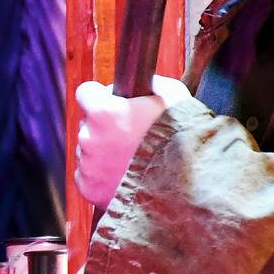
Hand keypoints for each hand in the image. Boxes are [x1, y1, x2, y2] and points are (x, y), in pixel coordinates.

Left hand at [75, 75, 189, 207]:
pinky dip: (102, 177)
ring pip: (88, 151)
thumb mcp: (176, 98)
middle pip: (88, 124)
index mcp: (104, 111)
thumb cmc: (183, 140)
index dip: (102, 96)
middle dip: (105, 129)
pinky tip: (124, 176)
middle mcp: (89, 137)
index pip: (85, 92)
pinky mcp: (90, 189)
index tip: (114, 103)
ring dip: (104, 153)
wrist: (188, 186)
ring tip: (132, 161)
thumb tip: (148, 84)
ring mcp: (88, 165)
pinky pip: (88, 177)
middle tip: (131, 137)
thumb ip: (154, 86)